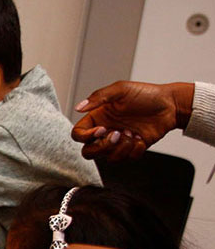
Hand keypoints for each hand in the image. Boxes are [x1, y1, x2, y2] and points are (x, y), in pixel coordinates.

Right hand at [71, 81, 193, 160]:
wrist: (171, 105)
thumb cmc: (146, 94)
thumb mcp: (120, 89)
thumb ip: (98, 97)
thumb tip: (78, 107)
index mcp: (98, 117)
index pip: (78, 134)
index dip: (85, 136)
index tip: (102, 129)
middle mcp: (106, 131)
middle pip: (89, 151)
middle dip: (102, 146)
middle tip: (117, 134)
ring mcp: (119, 142)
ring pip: (108, 158)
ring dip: (121, 148)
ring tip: (132, 134)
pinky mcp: (132, 149)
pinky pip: (126, 159)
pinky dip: (135, 150)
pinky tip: (141, 138)